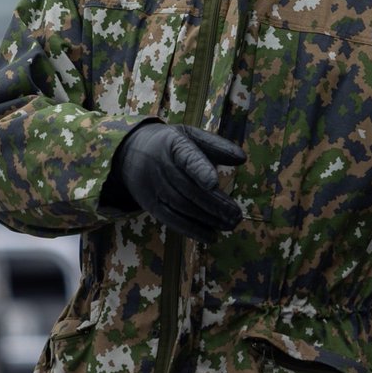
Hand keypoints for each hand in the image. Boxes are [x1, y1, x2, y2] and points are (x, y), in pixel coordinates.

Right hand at [110, 122, 245, 242]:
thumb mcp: (189, 135)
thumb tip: (242, 159)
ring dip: (207, 219)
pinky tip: (211, 236)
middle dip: (214, 204)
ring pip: (181, 206)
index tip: (214, 182)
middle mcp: (160, 165)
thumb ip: (216, 146)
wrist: (129, 152)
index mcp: (172, 143)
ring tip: (230, 225)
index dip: (199, 169)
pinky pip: (171, 220)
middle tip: (236, 215)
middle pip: (188, 188)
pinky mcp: (150, 204)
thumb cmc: (169, 144)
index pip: (186, 156)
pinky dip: (192, 230)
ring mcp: (152, 186)